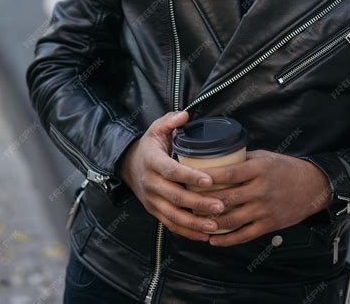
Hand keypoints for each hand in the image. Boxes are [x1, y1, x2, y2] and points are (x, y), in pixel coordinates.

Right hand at [118, 110, 225, 241]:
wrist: (129, 165)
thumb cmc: (150, 146)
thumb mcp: (156, 128)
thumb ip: (170, 121)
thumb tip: (185, 114)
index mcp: (153, 162)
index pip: (172, 171)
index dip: (190, 177)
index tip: (209, 180)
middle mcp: (151, 183)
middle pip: (175, 197)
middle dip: (198, 203)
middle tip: (220, 205)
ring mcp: (152, 200)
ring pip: (173, 215)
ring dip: (194, 222)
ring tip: (215, 224)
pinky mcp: (154, 211)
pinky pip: (171, 224)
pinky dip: (187, 232)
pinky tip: (205, 235)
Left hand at [198, 150, 331, 246]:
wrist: (312, 186)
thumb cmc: (285, 168)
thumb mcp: (264, 157)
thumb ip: (242, 160)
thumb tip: (216, 159)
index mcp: (258, 169)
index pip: (228, 173)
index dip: (208, 177)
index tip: (189, 176)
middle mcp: (260, 190)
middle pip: (226, 198)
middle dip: (203, 201)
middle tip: (186, 201)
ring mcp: (264, 209)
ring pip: (232, 219)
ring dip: (210, 222)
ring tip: (194, 221)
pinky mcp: (268, 225)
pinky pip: (244, 235)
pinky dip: (226, 240)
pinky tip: (213, 240)